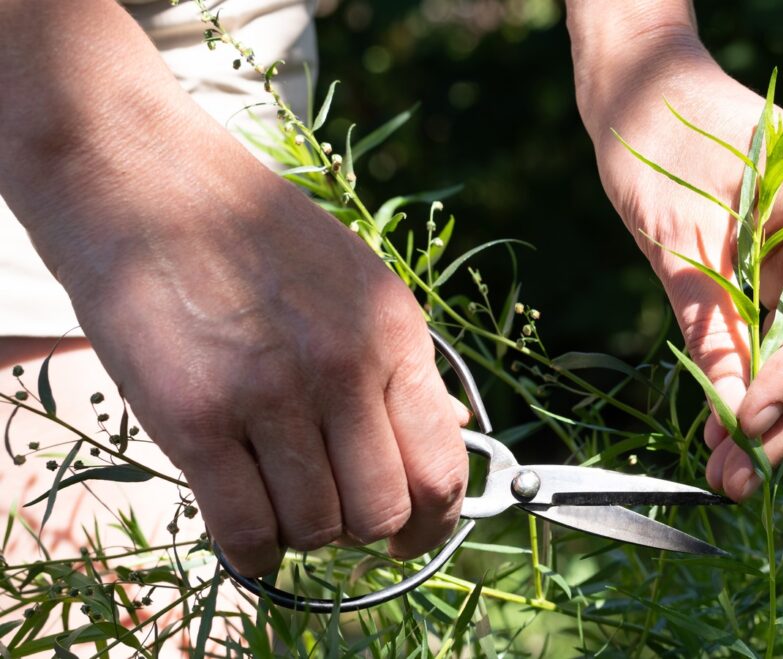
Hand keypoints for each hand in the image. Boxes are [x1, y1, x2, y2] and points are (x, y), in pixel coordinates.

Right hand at [0, 1, 466, 576]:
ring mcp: (269, 395)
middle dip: (361, 530)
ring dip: (301, 532)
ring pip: (314, 529)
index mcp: (394, 336)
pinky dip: (254, 552)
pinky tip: (248, 532)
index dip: (433, 524)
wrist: (148, 183)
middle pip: (380, 512)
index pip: (442, 468)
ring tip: (277, 496)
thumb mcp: (360, 283)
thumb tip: (444, 435)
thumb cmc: (255, 236)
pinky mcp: (195, 418)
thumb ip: (400, 365)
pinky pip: (246, 533)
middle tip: (331, 511)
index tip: (411, 538)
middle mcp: (343, 369)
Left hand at [575, 44, 782, 500]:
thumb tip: (735, 416)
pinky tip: (728, 425)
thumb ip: (714, 325)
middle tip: (738, 476)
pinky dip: (760, 378)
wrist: (642, 89)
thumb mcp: (676, 239)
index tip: (749, 421)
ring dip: (774, 410)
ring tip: (728, 470)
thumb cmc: (654, 136)